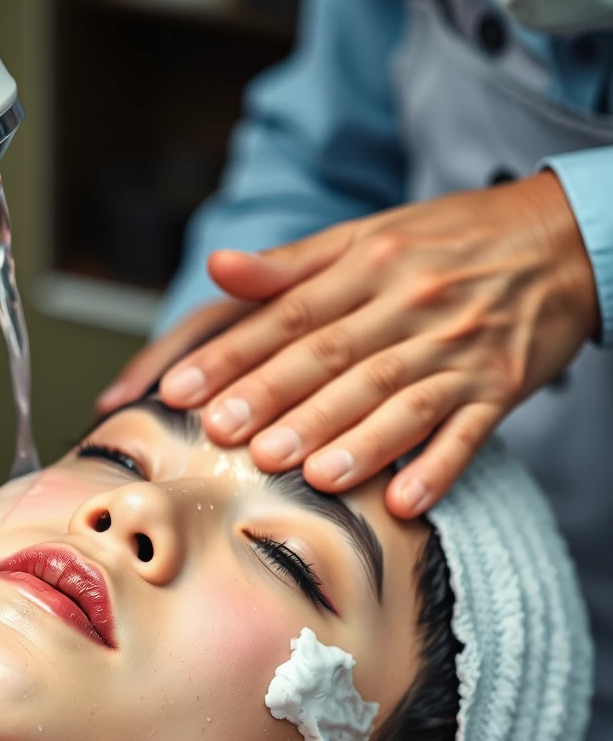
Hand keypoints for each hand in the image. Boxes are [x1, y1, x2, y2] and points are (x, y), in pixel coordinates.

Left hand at [101, 173, 598, 516]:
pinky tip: (404, 503)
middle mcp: (410, 307)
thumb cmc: (445, 243)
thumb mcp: (367, 237)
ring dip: (353, 439)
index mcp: (368, 268)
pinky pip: (469, 431)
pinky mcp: (500, 387)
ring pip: (398, 397)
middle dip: (277, 399)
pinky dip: (439, 466)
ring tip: (308, 474)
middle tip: (226, 436)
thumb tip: (218, 268)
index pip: (288, 317)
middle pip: (335, 358)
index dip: (232, 355)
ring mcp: (459, 350)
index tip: (179, 389)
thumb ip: (290, 265)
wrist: (562, 238)